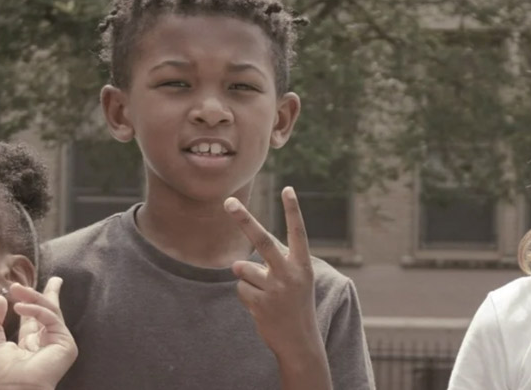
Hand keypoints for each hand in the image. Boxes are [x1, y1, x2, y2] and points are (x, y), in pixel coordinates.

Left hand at [0, 277, 76, 389]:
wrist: (16, 388)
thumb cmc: (5, 374)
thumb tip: (0, 299)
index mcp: (33, 341)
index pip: (36, 316)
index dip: (33, 300)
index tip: (28, 287)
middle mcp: (48, 339)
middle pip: (51, 310)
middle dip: (50, 293)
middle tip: (54, 279)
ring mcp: (59, 340)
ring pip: (51, 311)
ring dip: (34, 297)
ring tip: (16, 289)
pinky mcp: (65, 342)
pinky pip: (51, 319)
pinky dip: (36, 310)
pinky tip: (19, 307)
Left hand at [227, 188, 329, 388]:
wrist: (300, 341)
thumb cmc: (297, 305)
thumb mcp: (297, 281)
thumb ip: (274, 265)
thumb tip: (236, 263)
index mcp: (303, 265)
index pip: (298, 232)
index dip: (293, 210)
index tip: (287, 189)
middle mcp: (290, 274)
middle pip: (261, 240)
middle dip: (243, 219)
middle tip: (227, 201)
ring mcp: (274, 289)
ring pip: (243, 268)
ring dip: (247, 279)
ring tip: (265, 294)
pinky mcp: (259, 303)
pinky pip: (240, 288)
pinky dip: (246, 295)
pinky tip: (261, 306)